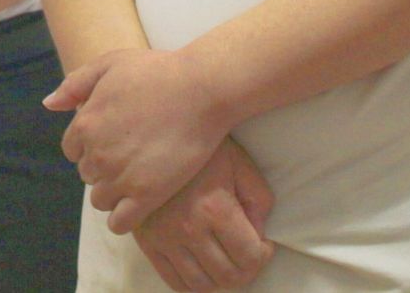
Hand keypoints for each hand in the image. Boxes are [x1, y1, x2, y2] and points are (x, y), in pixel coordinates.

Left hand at [46, 47, 231, 234]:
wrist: (201, 90)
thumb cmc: (157, 72)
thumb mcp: (109, 63)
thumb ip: (75, 84)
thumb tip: (49, 104)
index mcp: (84, 124)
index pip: (72, 150)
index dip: (91, 145)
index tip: (113, 139)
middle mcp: (97, 154)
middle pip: (87, 174)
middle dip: (103, 166)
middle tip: (130, 154)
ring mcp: (121, 177)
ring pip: (100, 199)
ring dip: (113, 191)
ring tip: (136, 176)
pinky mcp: (147, 196)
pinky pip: (119, 222)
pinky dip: (122, 218)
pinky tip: (137, 204)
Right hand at [134, 138, 274, 290]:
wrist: (155, 132)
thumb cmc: (204, 147)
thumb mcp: (241, 164)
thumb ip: (259, 201)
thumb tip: (258, 234)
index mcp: (215, 208)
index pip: (250, 257)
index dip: (264, 254)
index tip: (263, 243)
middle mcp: (188, 228)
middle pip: (228, 276)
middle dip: (247, 270)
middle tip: (247, 254)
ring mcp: (164, 237)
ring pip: (201, 285)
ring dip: (220, 280)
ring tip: (225, 260)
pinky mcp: (146, 241)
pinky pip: (172, 280)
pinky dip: (193, 284)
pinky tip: (202, 266)